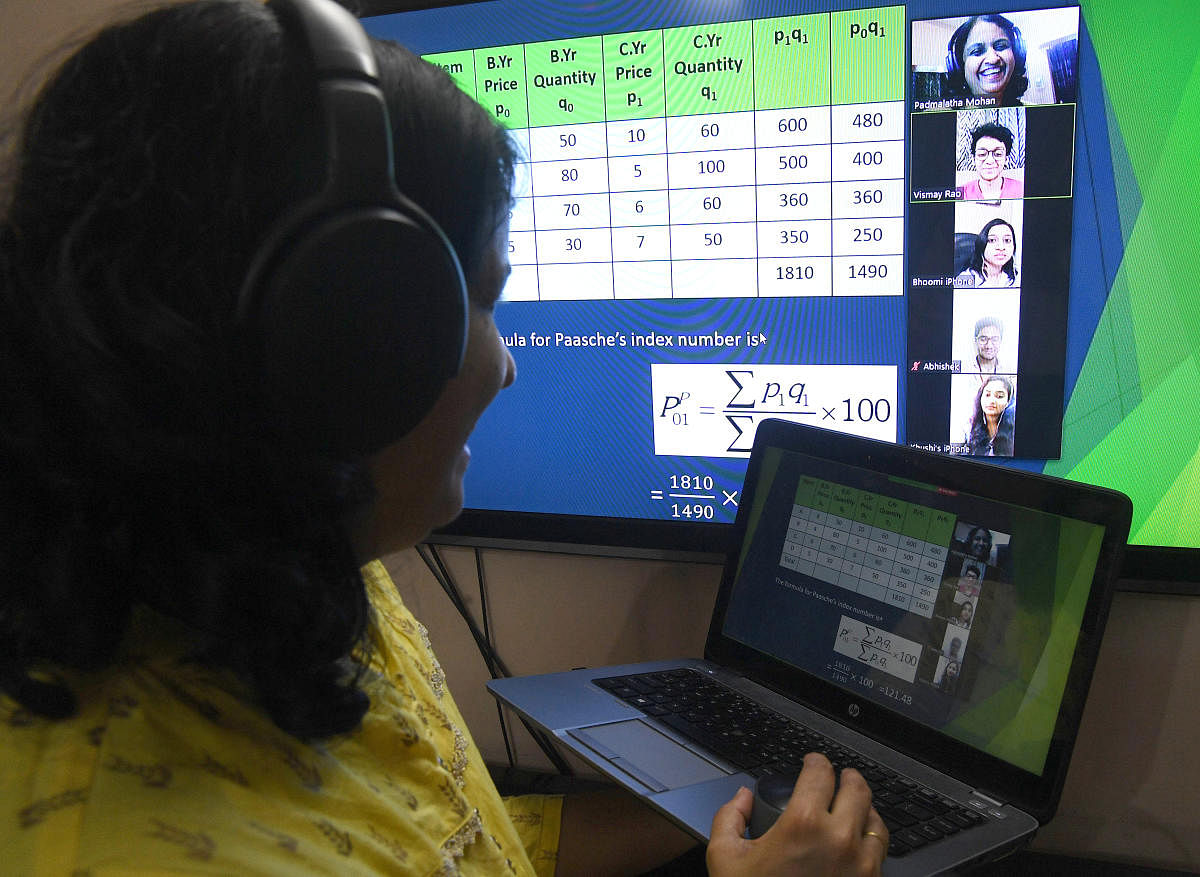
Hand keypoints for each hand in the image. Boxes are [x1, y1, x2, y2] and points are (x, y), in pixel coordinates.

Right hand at [706, 752, 888, 876]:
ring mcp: (861, 865)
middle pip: (857, 790)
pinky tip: (862, 838)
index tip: (814, 760)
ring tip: (857, 803)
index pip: (821, 773)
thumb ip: (729, 817)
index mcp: (803, 823)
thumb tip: (741, 797)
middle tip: (841, 775)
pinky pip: (881, 852)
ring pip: (876, 820)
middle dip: (848, 777)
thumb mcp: (724, 858)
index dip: (817, 760)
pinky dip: (873, 838)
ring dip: (866, 806)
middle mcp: (839, 839)